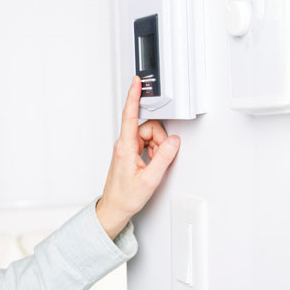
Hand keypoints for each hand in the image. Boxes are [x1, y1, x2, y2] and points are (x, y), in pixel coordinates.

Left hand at [96, 76, 180, 239]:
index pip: (130, 115)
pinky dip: (154, 153)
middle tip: (159, 158)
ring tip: (153, 165)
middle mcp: (124, 144)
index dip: (133, 97)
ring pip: (150, 137)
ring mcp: (126, 148)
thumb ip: (164, 157)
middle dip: (160, 140)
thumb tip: (174, 142)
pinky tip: (152, 164)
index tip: (135, 82)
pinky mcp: (130, 153)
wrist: (115, 207)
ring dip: (157, 148)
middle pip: (148, 128)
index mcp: (125, 147)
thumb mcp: (150, 179)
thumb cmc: (126, 196)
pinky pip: (147, 144)